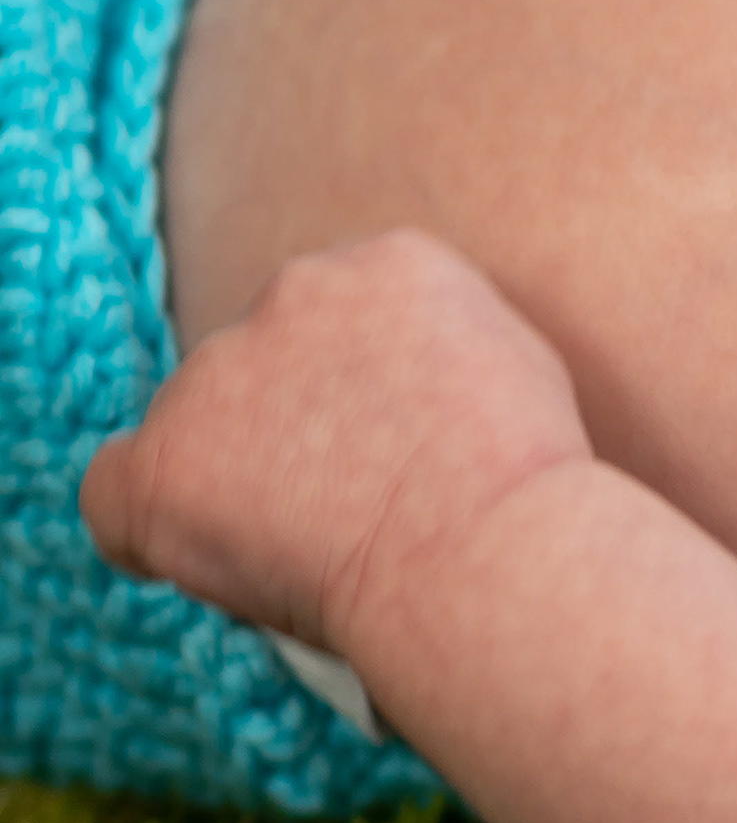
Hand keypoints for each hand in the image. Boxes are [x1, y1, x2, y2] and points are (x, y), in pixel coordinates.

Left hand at [81, 231, 591, 662]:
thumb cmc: (534, 490)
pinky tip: (218, 560)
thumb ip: (438, 348)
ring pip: (197, 424)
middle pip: (260, 361)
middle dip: (289, 426)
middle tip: (353, 504)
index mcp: (392, 261)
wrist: (492, 553)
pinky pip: (116, 487)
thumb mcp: (517, 368)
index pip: (332, 313)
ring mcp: (219, 371)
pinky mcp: (163, 457)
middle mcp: (294, 292)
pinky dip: (153, 529)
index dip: (348, 387)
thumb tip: (395, 392)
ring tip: (319, 544)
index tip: (384, 445)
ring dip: (237, 476)